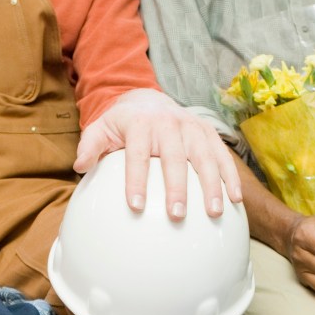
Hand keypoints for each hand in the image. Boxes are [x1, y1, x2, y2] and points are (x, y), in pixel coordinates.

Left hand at [72, 88, 242, 219]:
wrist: (148, 100)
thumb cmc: (122, 124)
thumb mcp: (100, 128)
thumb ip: (90, 146)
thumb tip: (80, 167)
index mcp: (140, 124)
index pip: (138, 154)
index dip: (136, 179)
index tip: (135, 206)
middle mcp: (169, 123)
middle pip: (175, 158)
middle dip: (177, 187)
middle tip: (177, 215)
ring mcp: (192, 127)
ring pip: (204, 157)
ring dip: (211, 185)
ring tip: (214, 212)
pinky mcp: (208, 132)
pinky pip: (223, 155)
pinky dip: (230, 176)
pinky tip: (235, 200)